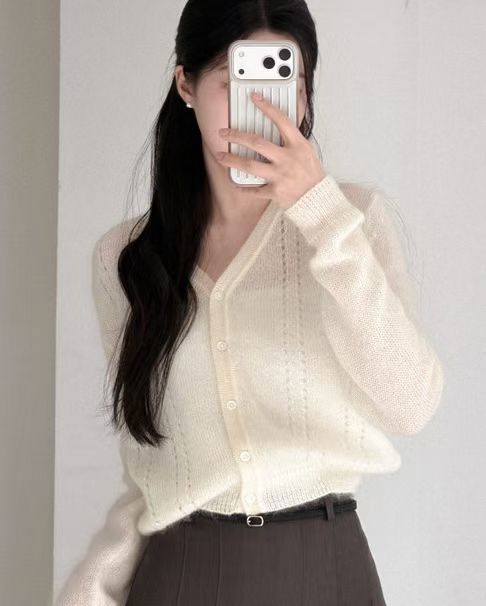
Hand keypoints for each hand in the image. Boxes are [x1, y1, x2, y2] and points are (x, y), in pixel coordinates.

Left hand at [215, 91, 326, 209]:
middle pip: (257, 143)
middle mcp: (287, 159)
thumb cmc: (312, 174)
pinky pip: (254, 189)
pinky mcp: (275, 191)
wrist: (318, 198)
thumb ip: (292, 140)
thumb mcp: (307, 151)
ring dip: (232, 160)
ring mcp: (279, 175)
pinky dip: (243, 187)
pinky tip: (234, 183)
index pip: (281, 121)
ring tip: (220, 156)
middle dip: (237, 136)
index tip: (255, 98)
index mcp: (297, 145)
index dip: (267, 107)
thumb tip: (279, 127)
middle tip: (224, 133)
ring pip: (250, 165)